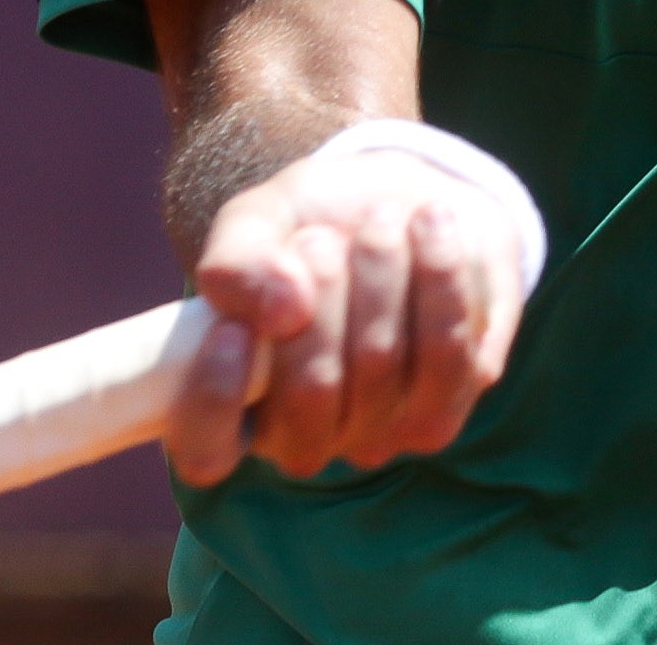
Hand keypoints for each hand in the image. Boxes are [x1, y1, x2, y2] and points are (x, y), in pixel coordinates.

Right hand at [167, 136, 523, 485]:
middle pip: (309, 393)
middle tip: (322, 236)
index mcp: (235, 406)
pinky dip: (440, 279)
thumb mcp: (257, 225)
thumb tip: (284, 311)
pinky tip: (432, 226)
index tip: (230, 328)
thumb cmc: (309, 226)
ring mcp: (375, 435)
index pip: (207, 448)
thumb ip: (242, 262)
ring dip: (382, 277)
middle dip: (322, 293)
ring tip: (382, 218)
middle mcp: (302, 439)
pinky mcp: (443, 410)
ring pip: (380, 366)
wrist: (403, 208)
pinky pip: (449, 353)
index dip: (215, 397)